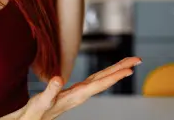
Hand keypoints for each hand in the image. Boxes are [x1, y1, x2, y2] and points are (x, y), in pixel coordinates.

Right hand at [10, 57, 140, 119]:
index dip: (114, 77)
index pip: (99, 85)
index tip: (129, 70)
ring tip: (130, 62)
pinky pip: (96, 80)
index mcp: (76, 96)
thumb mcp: (41, 102)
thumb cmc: (36, 113)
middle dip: (122, 69)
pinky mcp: (76, 91)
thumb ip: (50, 91)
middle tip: (138, 59)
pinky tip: (112, 71)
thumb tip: (58, 79)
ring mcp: (80, 92)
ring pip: (102, 78)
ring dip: (117, 69)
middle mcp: (82, 94)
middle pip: (106, 79)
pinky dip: (106, 73)